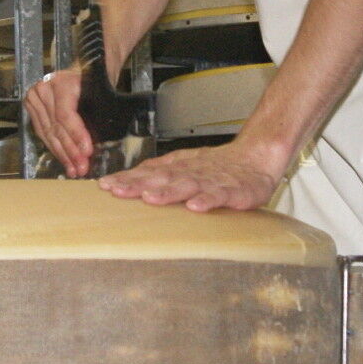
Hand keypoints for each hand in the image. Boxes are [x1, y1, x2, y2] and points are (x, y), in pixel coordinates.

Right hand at [24, 66, 92, 175]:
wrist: (86, 68)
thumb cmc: (96, 80)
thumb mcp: (100, 93)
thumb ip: (95, 115)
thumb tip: (92, 146)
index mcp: (61, 82)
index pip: (65, 115)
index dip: (76, 135)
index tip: (86, 152)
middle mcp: (44, 88)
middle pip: (56, 126)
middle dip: (70, 151)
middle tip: (81, 167)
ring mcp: (35, 97)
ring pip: (48, 132)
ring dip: (62, 154)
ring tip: (73, 169)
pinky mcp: (31, 106)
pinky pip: (43, 131)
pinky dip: (54, 147)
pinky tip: (64, 160)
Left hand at [98, 141, 287, 211]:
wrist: (257, 157)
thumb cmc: (219, 166)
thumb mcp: (186, 164)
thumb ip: (159, 172)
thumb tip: (126, 180)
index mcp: (179, 167)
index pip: (149, 172)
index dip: (128, 178)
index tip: (105, 185)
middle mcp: (192, 172)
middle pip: (162, 177)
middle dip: (138, 184)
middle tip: (117, 190)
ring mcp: (212, 181)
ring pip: (187, 185)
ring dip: (168, 192)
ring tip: (150, 198)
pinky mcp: (233, 191)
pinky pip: (219, 195)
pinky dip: (207, 200)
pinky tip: (195, 206)